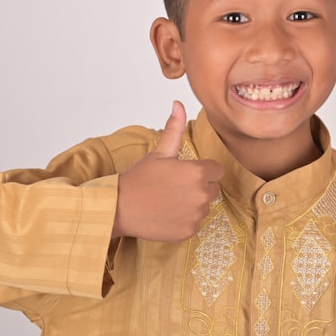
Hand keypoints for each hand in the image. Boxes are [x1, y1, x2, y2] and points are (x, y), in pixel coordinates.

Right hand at [113, 101, 223, 241]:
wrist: (120, 207)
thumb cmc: (139, 178)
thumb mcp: (160, 152)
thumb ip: (174, 129)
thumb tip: (178, 104)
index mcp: (198, 172)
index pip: (216, 170)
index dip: (201, 170)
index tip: (183, 173)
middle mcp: (201, 194)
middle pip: (212, 188)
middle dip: (198, 186)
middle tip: (173, 187)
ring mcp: (196, 215)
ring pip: (204, 206)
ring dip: (192, 204)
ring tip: (168, 200)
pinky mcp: (189, 231)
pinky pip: (195, 223)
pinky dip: (185, 220)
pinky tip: (167, 214)